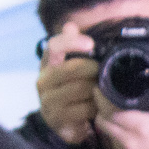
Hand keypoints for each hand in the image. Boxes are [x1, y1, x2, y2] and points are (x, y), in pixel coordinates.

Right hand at [36, 23, 102, 145]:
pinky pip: (83, 109)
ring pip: (80, 89)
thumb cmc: (73, 88)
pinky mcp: (57, 119)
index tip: (91, 44)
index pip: (55, 46)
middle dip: (93, 70)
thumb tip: (69, 26)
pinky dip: (95, 107)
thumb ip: (71, 46)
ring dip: (96, 90)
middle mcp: (43, 81)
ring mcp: (48, 101)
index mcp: (48, 63)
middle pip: (72, 68)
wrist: (66, 122)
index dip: (72, 42)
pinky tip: (98, 107)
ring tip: (102, 91)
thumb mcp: (73, 67)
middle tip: (104, 73)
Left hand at [92, 45, 148, 148]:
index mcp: (140, 126)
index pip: (108, 110)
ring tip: (119, 118)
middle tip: (106, 101)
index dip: (102, 99)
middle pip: (103, 123)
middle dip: (102, 112)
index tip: (99, 89)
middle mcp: (128, 143)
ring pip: (108, 137)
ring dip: (111, 127)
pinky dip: (119, 143)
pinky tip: (130, 137)